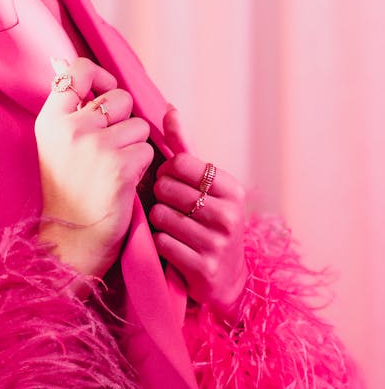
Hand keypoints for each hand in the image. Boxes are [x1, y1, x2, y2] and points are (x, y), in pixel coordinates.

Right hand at [35, 58, 153, 278]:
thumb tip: (63, 61)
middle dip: (124, 120)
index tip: (104, 94)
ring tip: (113, 169)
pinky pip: (147, 150)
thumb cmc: (67, 191)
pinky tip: (122, 183)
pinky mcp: (120, 168)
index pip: (77, 70)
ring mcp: (96, 148)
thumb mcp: (54, 143)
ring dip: (135, 146)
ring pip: (139, 126)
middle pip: (119, 98)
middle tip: (108, 149)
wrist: (69, 242)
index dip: (100, 77)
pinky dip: (142, 167)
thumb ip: (66, 107)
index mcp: (50, 120)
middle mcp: (70, 129)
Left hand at [149, 107, 247, 317]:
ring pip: (161, 216)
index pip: (181, 163)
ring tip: (172, 227)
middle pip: (167, 189)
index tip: (171, 181)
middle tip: (170, 207)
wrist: (227, 279)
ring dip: (158, 222)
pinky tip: (173, 247)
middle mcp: (229, 215)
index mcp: (232, 189)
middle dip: (160, 197)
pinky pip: (161, 243)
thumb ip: (183, 147)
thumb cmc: (208, 221)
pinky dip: (160, 244)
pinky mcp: (203, 268)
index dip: (167, 171)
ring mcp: (218, 244)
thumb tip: (169, 109)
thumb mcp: (203, 184)